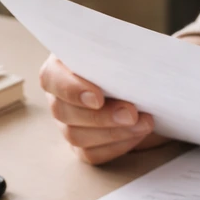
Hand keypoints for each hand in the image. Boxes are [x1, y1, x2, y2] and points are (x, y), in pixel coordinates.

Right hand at [39, 55, 164, 164]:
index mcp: (61, 65)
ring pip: (77, 137)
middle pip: (64, 113)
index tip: (98, 97)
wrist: (148, 83)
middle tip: (132, 113)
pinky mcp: (84, 145)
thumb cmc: (132, 58)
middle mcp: (59, 96)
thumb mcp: (125, 46)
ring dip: (113, 133)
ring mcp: (69, 123)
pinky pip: (92, 154)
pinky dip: (117, 146)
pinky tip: (138, 134)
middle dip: (101, 116)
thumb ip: (118, 48)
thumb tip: (126, 59)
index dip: (71, 90)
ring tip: (144, 124)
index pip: (51, 78)